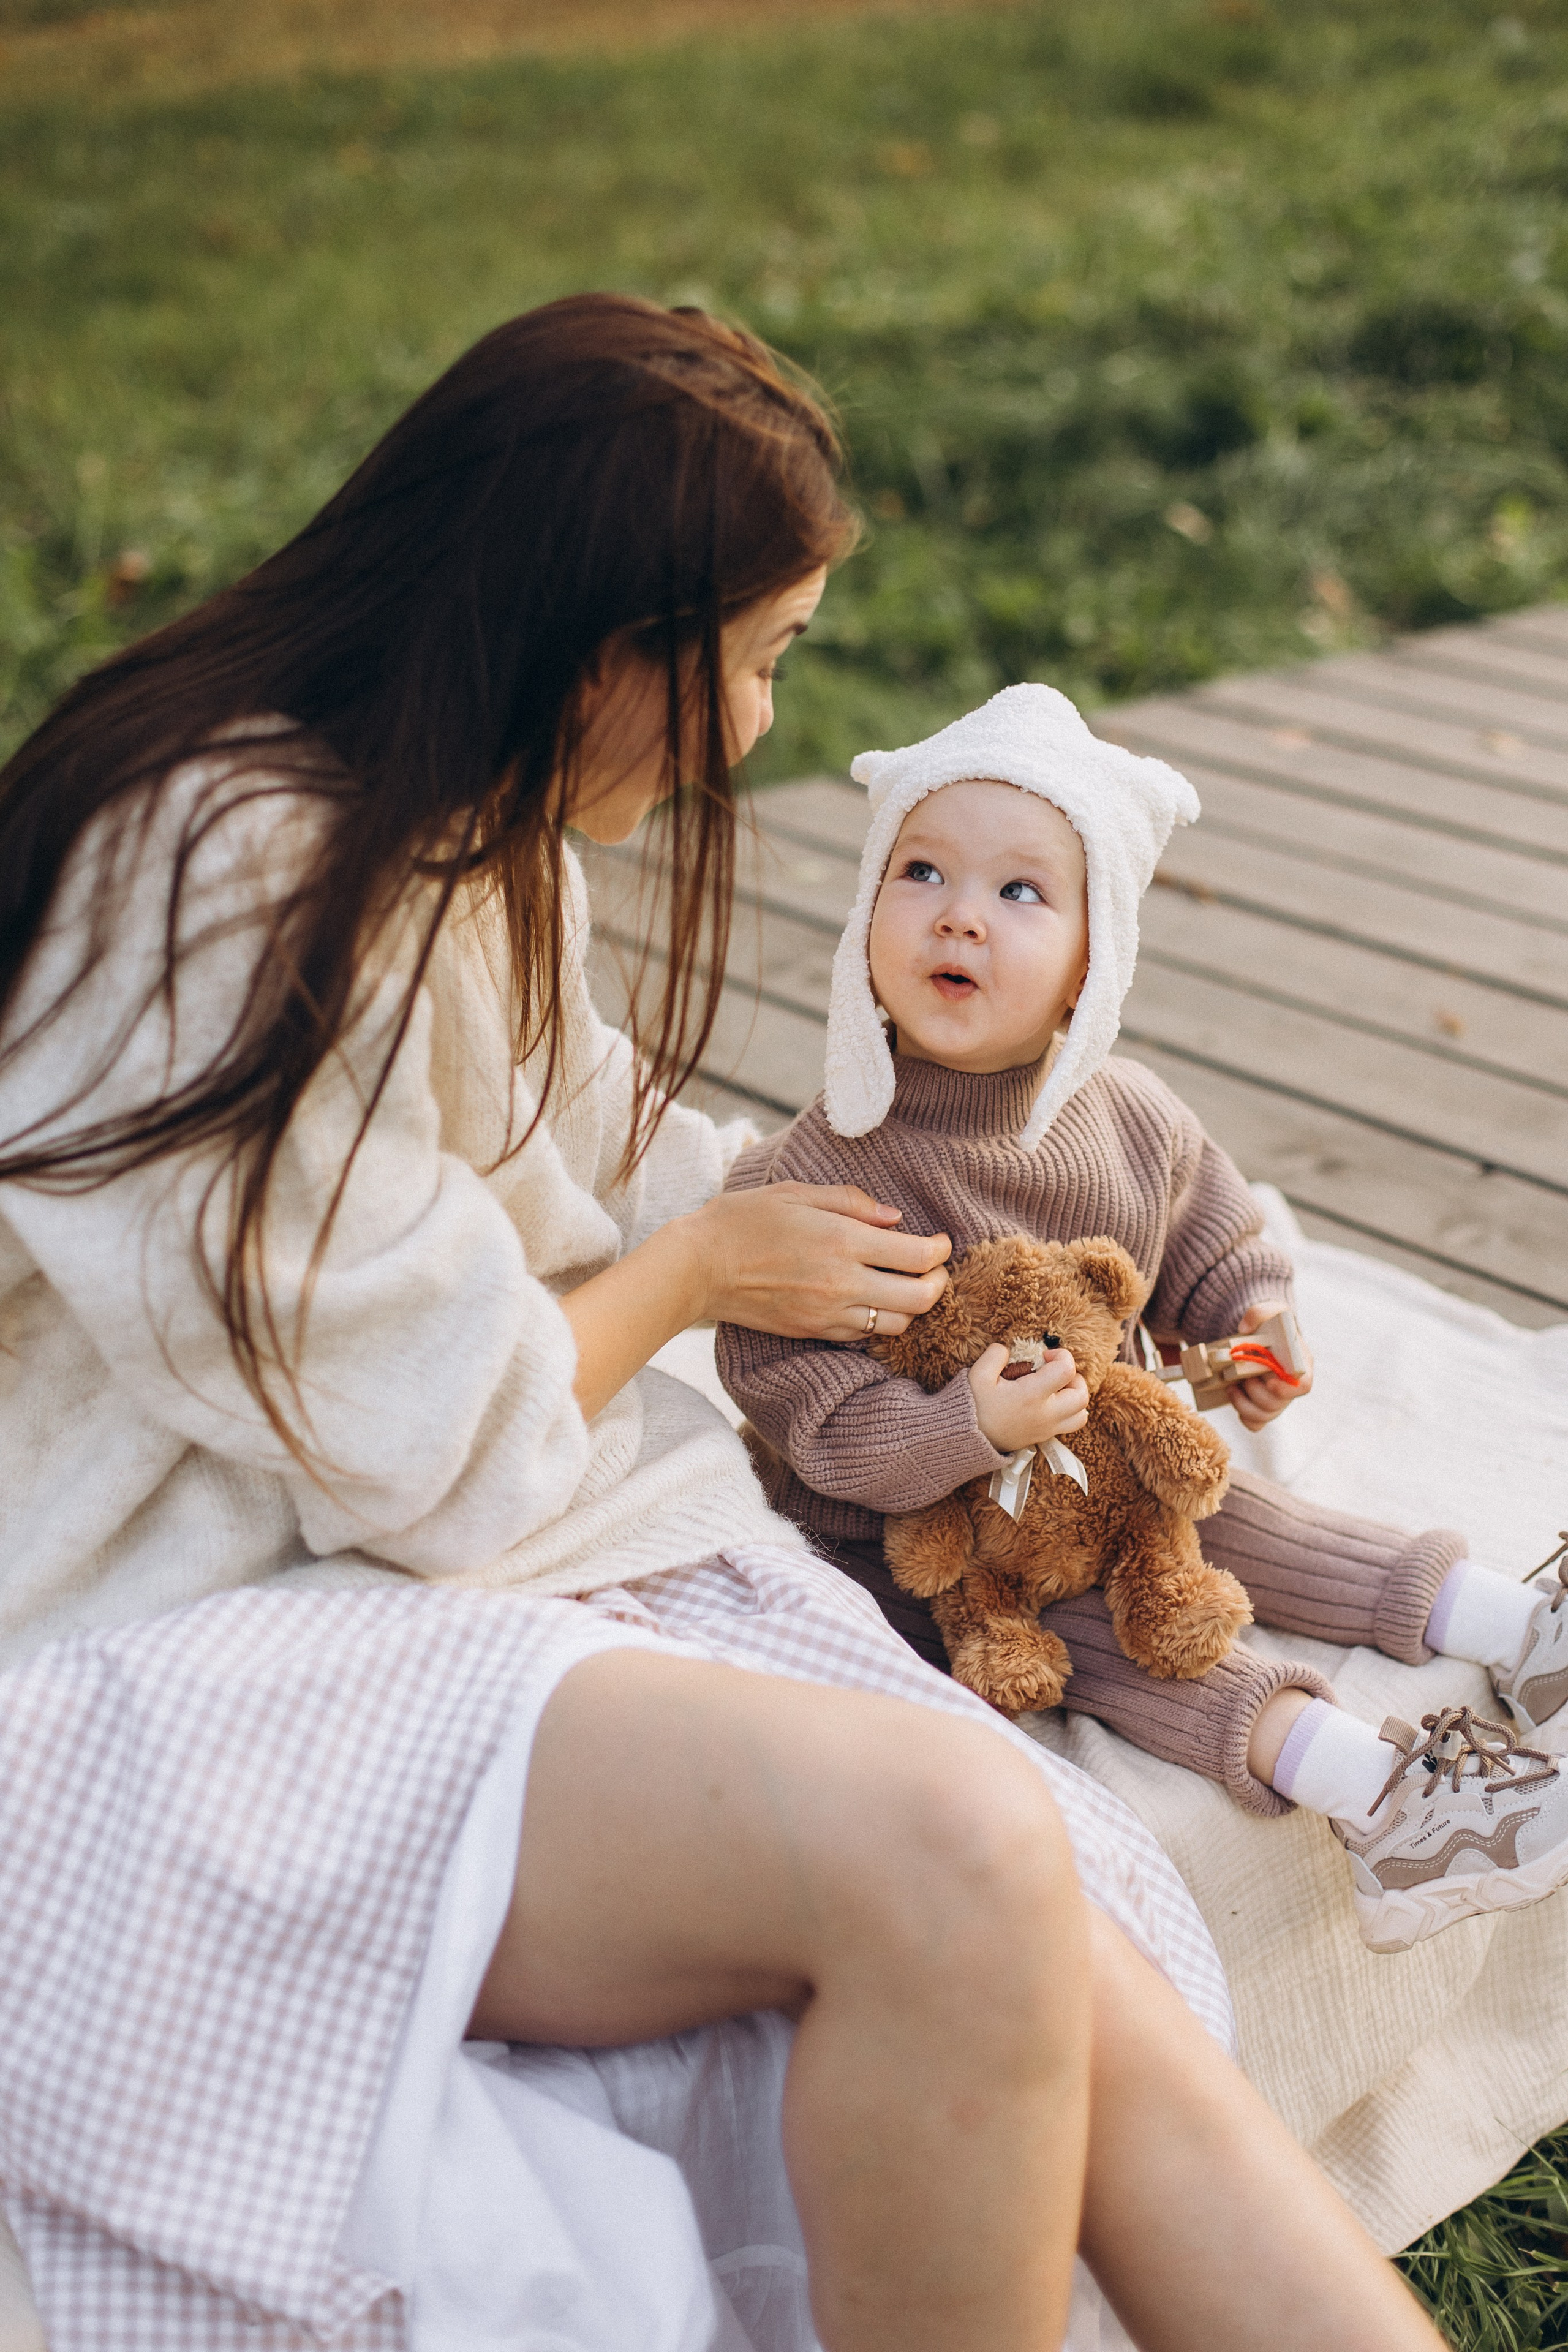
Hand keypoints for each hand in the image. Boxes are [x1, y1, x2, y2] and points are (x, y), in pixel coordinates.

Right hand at [678, 1181, 951, 1342]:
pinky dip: (879, 1320)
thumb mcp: (798, 1193)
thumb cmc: (745, 1220)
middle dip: (938, 1282)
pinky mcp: (814, 1331)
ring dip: (911, 1305)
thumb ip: (853, 1202)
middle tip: (933, 1267)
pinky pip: (865, 1334)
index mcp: (842, 1241)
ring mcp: (829, 1313)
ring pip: (898, 1323)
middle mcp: (842, 1282)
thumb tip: (895, 1219)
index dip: (940, 1249)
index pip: (919, 1256)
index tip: (940, 1241)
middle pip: (920, 1297)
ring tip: (903, 1284)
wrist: (699, 1267)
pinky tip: (870, 1299)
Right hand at [968, 1344, 1089, 1454]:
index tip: (1044, 1355)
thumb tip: (1007, 1350)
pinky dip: (1069, 1412)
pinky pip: (1070, 1426)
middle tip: (1054, 1371)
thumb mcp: (978, 1374)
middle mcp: (1045, 1414)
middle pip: (1081, 1395)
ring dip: (1075, 1397)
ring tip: (1057, 1388)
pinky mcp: (1043, 1437)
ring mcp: (1046, 1429)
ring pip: (1081, 1415)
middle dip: (1074, 1377)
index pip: (1067, 1370)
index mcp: (1032, 1395)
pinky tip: (1049, 1402)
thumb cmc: (973, 1407)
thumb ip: (995, 1355)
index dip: (1061, 1355)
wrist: (966, 1440)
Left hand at [1230, 1301, 1313, 1432]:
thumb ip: (1259, 1313)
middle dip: (1256, 1394)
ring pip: (1266, 1415)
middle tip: (1242, 1379)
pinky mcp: (1263, 1407)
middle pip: (1279, 1404)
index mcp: (1300, 1365)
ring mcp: (1277, 1399)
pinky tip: (1235, 1400)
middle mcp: (1291, 1386)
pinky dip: (1244, 1417)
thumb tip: (1245, 1329)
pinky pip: (1256, 1423)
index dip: (1287, 1390)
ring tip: (1231, 1388)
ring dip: (1244, 1405)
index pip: (1303, 1386)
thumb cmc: (1272, 1323)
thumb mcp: (1271, 1309)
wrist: (1262, 1334)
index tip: (1269, 1381)